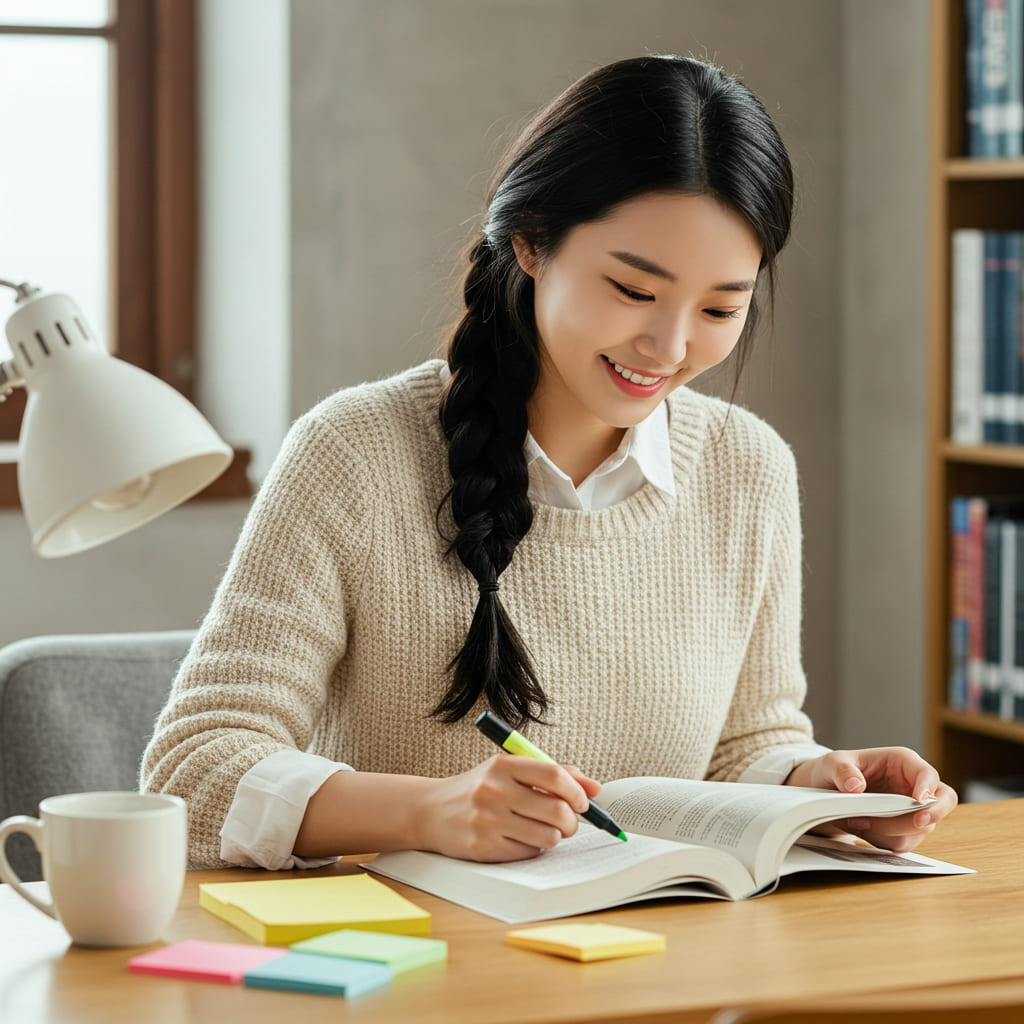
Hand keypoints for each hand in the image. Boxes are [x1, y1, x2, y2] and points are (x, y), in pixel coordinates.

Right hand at [417, 754, 601, 861]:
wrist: (431, 811)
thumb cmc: (479, 788)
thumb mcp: (509, 770)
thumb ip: (552, 775)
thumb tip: (595, 788)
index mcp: (503, 765)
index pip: (554, 776)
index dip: (577, 791)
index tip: (583, 801)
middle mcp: (495, 791)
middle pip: (557, 810)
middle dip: (572, 820)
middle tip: (568, 821)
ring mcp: (488, 821)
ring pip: (548, 836)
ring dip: (554, 836)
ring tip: (543, 830)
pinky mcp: (483, 848)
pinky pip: (529, 853)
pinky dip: (533, 848)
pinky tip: (520, 838)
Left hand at [784, 747, 957, 852]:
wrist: (827, 792)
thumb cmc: (835, 771)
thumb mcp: (832, 764)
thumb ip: (842, 771)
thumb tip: (856, 786)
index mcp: (903, 763)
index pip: (927, 774)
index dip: (928, 788)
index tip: (918, 800)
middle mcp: (913, 786)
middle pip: (940, 803)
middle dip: (932, 814)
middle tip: (918, 822)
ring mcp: (912, 811)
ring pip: (919, 828)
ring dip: (889, 830)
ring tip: (856, 820)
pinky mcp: (904, 830)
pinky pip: (903, 843)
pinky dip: (882, 840)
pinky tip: (861, 828)